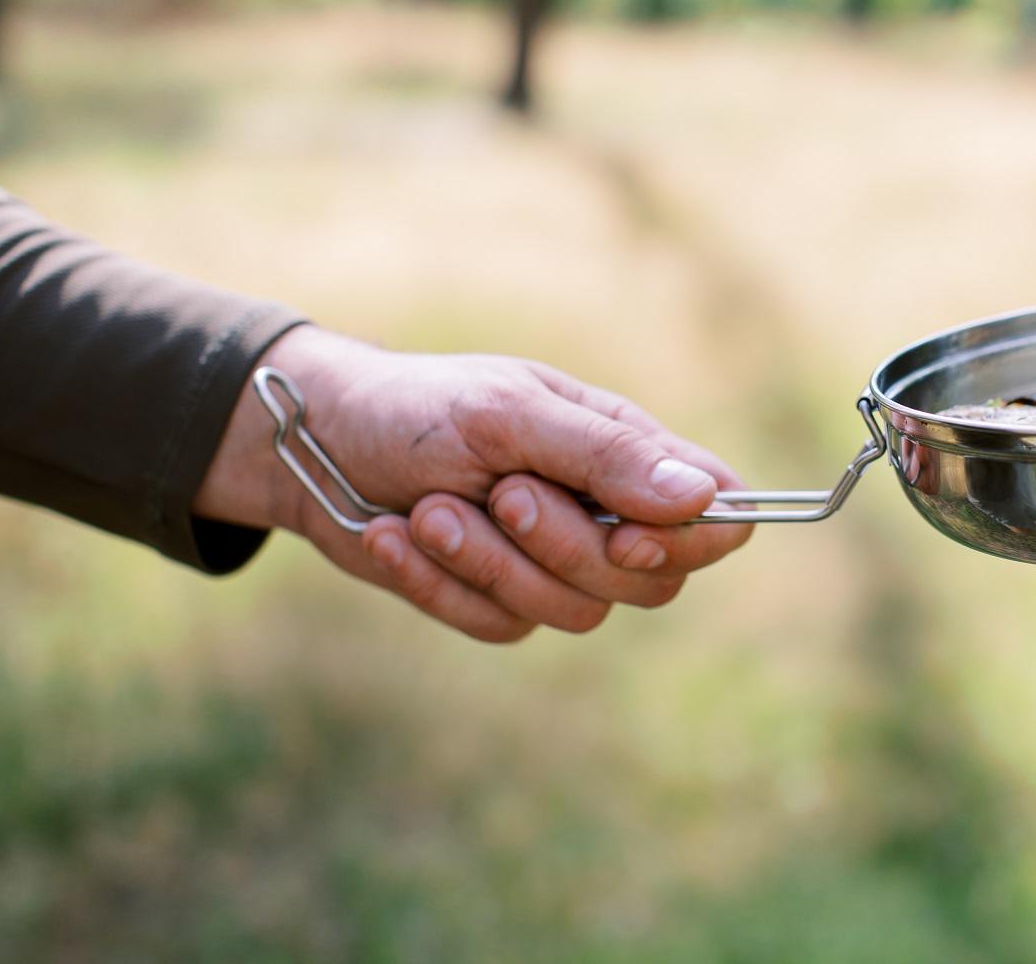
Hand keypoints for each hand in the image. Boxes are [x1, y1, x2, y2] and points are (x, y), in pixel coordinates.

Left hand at [193, 326, 752, 641]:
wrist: (316, 444)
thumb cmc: (420, 407)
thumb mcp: (510, 414)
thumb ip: (605, 456)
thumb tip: (699, 497)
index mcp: (625, 451)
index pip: (719, 514)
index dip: (691, 540)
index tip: (630, 535)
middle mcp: (603, 512)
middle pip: (652, 581)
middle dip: (568, 549)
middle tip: (503, 495)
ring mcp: (552, 564)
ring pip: (576, 613)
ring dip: (490, 563)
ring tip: (431, 509)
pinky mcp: (497, 600)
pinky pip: (502, 627)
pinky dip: (442, 584)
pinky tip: (400, 536)